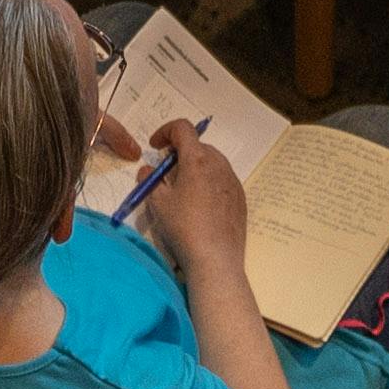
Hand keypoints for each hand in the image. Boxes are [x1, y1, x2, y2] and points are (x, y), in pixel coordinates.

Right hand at [126, 119, 253, 288]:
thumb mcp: (158, 203)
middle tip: (167, 171)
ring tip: (183, 189)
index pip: (182, 128)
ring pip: (212, 162)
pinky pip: (222, 179)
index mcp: (197, 160)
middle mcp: (219, 164)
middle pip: (198, 146)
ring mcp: (233, 181)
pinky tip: (201, 205)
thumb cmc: (184, 228)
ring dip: (196, 167)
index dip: (165, 131)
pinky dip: (209, 182)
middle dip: (180, 152)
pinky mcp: (240, 198)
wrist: (216, 260)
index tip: (155, 146)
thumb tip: (147, 170)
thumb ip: (150, 180)